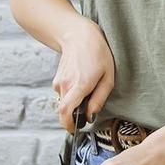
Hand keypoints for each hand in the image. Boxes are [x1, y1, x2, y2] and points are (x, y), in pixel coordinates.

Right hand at [53, 17, 114, 133]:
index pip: (66, 112)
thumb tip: (90, 115)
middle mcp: (65, 85)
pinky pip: (63, 94)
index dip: (68, 125)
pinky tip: (81, 82)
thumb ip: (99, 99)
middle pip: (65, 110)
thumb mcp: (108, 77)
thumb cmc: (97, 53)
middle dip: (74, 115)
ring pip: (64, 102)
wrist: (78, 35)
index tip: (75, 129)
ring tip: (88, 88)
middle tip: (87, 110)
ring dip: (74, 103)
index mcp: (80, 85)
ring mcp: (58, 82)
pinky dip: (71, 95)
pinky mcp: (56, 79)